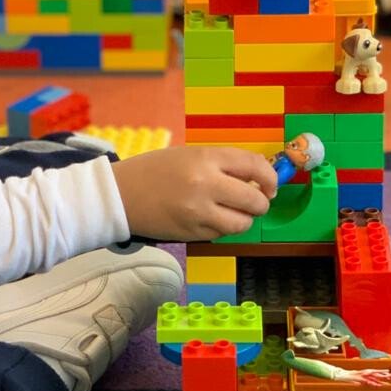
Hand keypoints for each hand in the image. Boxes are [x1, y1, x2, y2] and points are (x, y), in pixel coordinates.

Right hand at [110, 146, 277, 241]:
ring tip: (230, 212)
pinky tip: (207, 218)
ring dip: (243, 219)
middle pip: (255, 201)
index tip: (270, 185)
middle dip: (261, 203)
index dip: (270, 178)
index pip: (255, 167)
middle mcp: (206, 185)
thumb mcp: (189, 155)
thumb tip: (258, 179)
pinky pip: (221, 234)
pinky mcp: (192, 234)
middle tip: (254, 202)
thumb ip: (222, 164)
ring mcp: (199, 213)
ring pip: (242, 223)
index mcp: (206, 158)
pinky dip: (221, 228)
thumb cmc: (154, 170)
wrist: (120, 195)